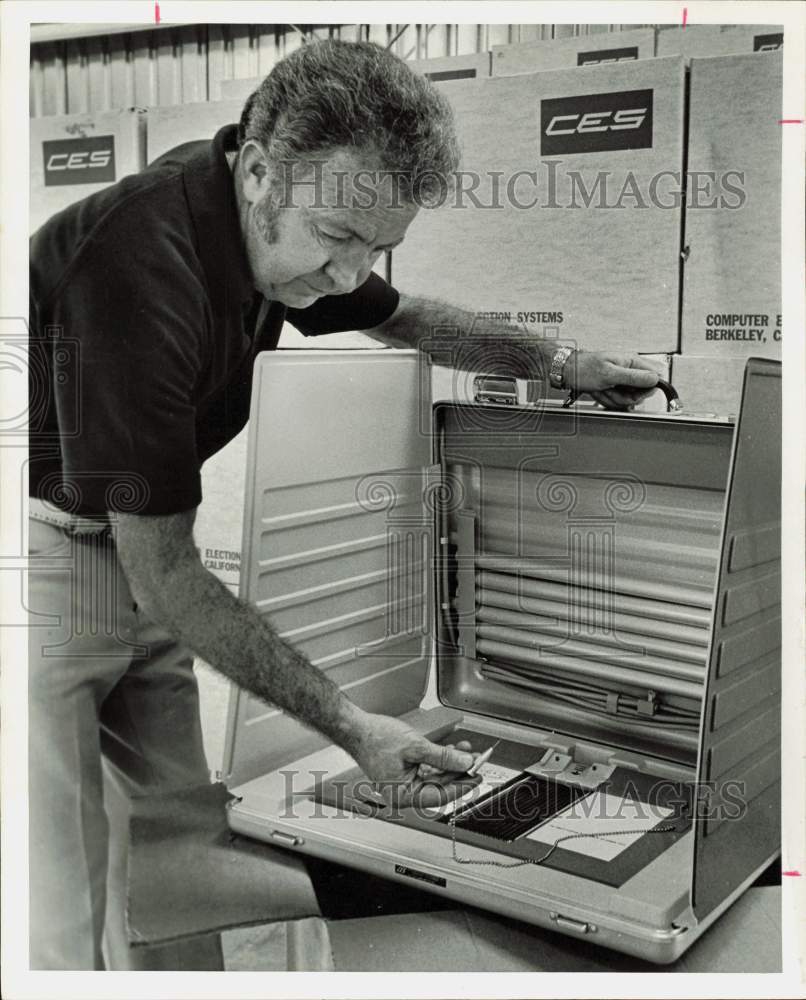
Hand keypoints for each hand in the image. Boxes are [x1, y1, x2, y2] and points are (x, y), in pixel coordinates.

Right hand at [350, 712, 480, 809]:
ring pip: (436, 776)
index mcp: (402, 795)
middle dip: (459, 771)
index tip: (477, 777)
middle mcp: (403, 793)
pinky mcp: (404, 771)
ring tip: (466, 751)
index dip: (462, 786)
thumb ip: (443, 757)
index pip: (440, 795)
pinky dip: (440, 760)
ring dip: (451, 763)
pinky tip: (452, 750)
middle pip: (440, 786)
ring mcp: (403, 782)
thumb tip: (465, 763)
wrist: (356, 727)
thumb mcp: (415, 747)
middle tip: (477, 761)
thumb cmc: (374, 739)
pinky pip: (427, 769)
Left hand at [566, 351, 661, 409]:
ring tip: (602, 389)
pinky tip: (600, 392)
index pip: (655, 377)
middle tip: (612, 390)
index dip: (647, 389)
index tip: (635, 393)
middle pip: (640, 393)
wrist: (567, 372)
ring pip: (628, 399)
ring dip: (613, 398)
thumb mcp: (609, 373)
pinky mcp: (614, 388)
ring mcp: (621, 381)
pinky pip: (617, 401)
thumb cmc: (583, 368)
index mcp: (631, 361)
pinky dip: (607, 400)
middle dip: (625, 396)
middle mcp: (628, 370)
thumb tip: (655, 378)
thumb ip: (634, 377)